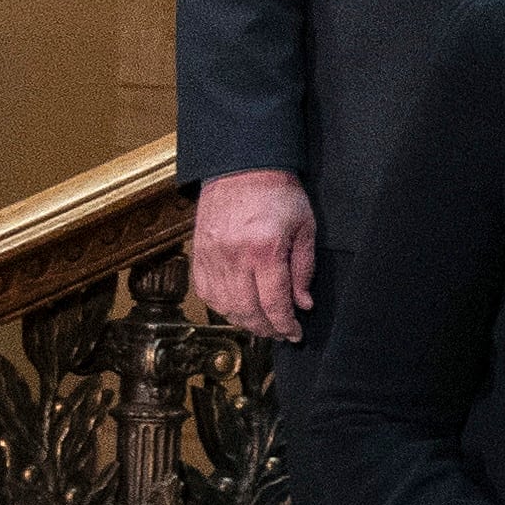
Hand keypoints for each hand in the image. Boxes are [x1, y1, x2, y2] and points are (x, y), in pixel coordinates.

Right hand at [190, 170, 315, 340]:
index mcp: (264, 250)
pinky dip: (222, 307)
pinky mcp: (198, 255)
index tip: (295, 334)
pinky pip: (206, 293)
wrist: (241, 169)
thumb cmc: (279, 195)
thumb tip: (303, 304)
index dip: (286, 324)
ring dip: (244, 322)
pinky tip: (237, 310)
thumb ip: (304, 269)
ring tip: (262, 325)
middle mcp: (234, 258)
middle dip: (266, 329)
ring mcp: (211, 257)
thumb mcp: (305, 228)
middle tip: (280, 334)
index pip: (274, 302)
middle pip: (247, 310)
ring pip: (224, 305)